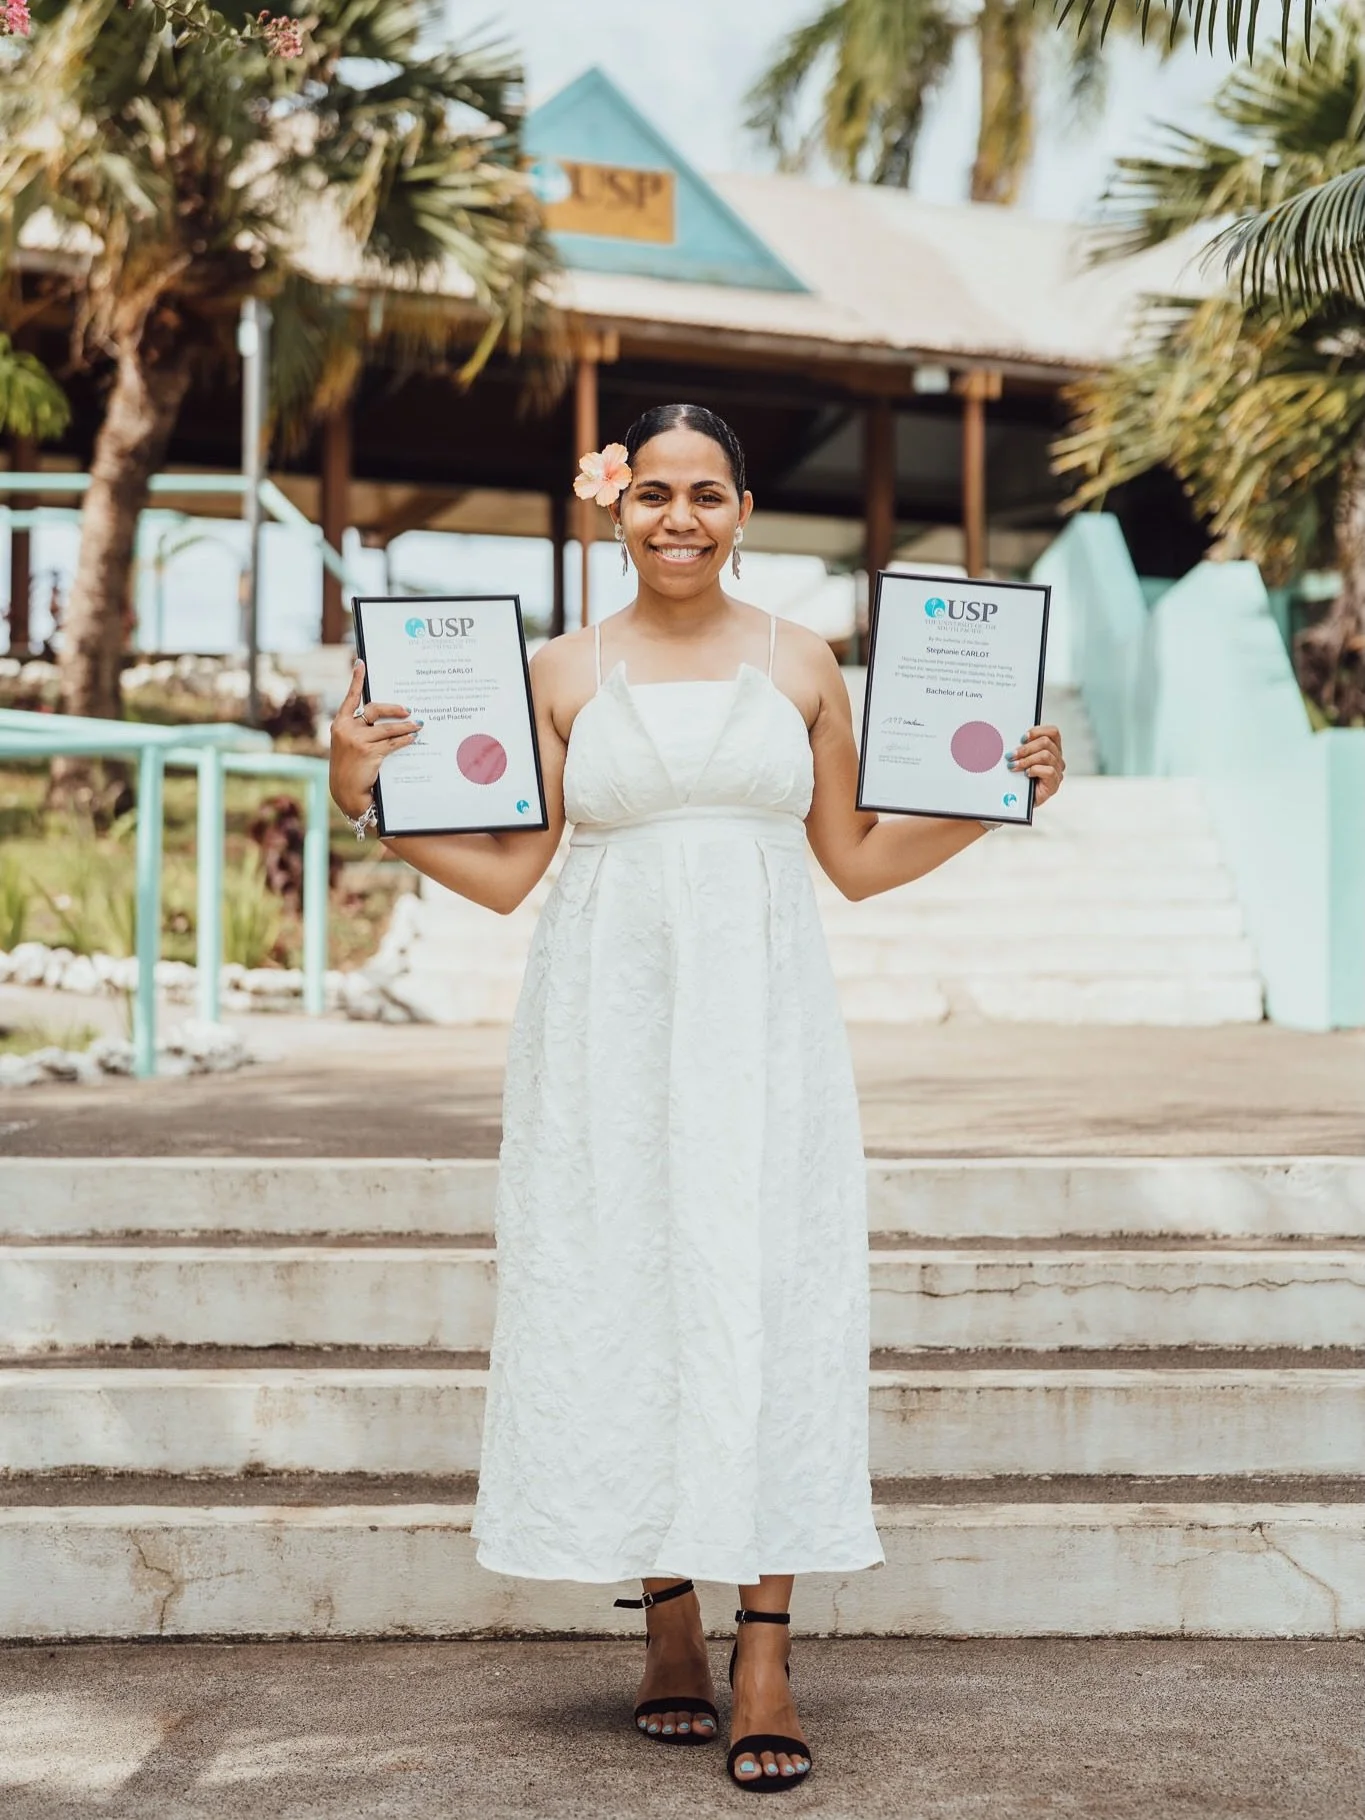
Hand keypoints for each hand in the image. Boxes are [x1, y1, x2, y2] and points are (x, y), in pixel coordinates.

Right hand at [329, 660, 421, 818]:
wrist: (345, 792)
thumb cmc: (351, 768)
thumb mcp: (349, 745)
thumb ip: (361, 730)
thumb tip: (390, 720)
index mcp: (340, 724)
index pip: (350, 698)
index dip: (356, 680)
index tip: (361, 663)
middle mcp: (346, 729)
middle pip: (374, 710)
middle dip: (393, 709)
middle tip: (408, 710)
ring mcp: (356, 741)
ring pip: (387, 729)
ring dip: (406, 727)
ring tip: (418, 725)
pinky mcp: (368, 753)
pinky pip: (392, 743)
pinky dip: (404, 740)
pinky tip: (413, 739)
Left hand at [1008, 724, 1064, 807]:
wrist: (1019, 801)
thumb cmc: (1020, 778)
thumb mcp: (1020, 759)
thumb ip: (1021, 748)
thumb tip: (1010, 739)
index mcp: (1051, 748)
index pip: (1053, 732)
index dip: (1038, 731)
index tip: (1022, 738)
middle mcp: (1057, 758)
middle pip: (1046, 742)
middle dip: (1025, 748)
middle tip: (1011, 755)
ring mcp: (1057, 771)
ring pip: (1046, 755)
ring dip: (1026, 760)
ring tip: (1013, 766)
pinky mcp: (1054, 783)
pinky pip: (1048, 771)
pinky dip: (1035, 770)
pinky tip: (1026, 774)